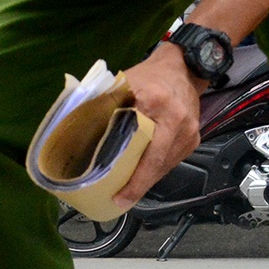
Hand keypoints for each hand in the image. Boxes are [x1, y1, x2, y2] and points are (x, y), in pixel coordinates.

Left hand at [113, 42, 206, 209]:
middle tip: (119, 200)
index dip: (133, 177)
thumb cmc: (149, 76)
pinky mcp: (193, 138)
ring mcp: (190, 132)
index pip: (145, 148)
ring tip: (127, 192)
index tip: (118, 195)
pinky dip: (156, 170)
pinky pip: (173, 161)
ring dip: (147, 181)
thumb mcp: (122, 83)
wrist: (183, 68)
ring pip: (166, 166)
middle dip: (138, 186)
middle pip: (157, 164)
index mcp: (157, 103)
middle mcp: (179, 121)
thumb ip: (103, 104)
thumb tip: (74, 125)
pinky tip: (142, 177)